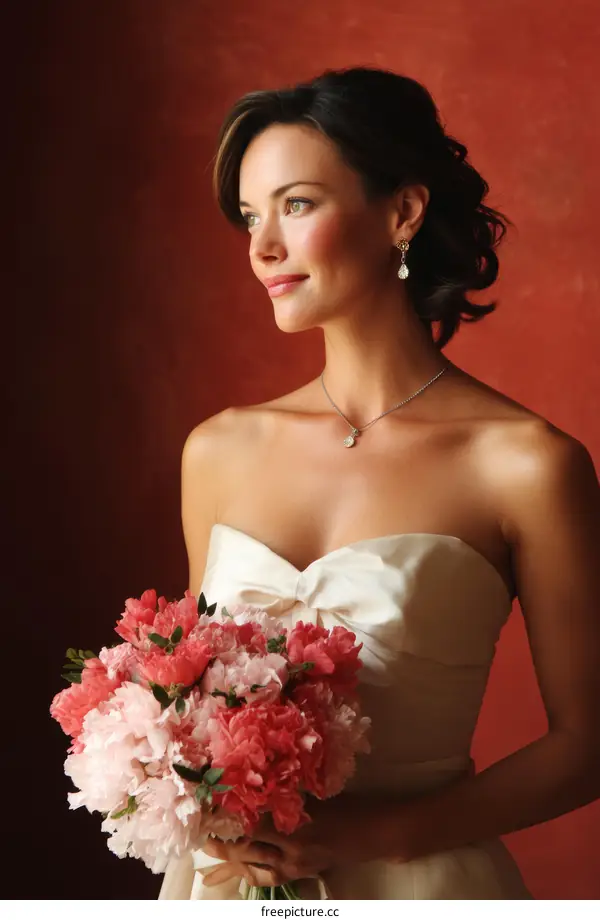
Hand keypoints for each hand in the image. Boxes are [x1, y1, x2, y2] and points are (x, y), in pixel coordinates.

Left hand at [201, 792, 389, 888]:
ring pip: (255, 868)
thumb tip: (253, 778)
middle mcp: (292, 852)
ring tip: (211, 854)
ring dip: (231, 862)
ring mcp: (296, 867)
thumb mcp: (314, 792)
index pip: (252, 824)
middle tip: (201, 834)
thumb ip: (284, 790)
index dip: (228, 818)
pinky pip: (268, 876)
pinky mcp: (300, 874)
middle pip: (248, 850)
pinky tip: (239, 869)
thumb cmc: (347, 805)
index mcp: (296, 827)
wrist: (372, 833)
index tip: (208, 809)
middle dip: (222, 844)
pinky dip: (251, 872)